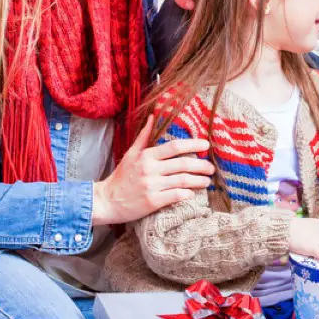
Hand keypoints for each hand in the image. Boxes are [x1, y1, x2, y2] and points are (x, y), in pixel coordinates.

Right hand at [91, 116, 214, 225]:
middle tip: (211, 168)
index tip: (206, 145)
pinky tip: (192, 193)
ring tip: (206, 181)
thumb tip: (152, 116)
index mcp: (146, 156)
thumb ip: (144, 137)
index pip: (174, 147)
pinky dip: (187, 194)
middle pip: (183, 164)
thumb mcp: (131, 154)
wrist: (107, 201)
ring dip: (198, 181)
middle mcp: (150, 169)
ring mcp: (152, 186)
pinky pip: (176, 196)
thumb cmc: (121, 177)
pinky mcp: (152, 202)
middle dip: (201, 165)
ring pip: (183, 181)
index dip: (193, 144)